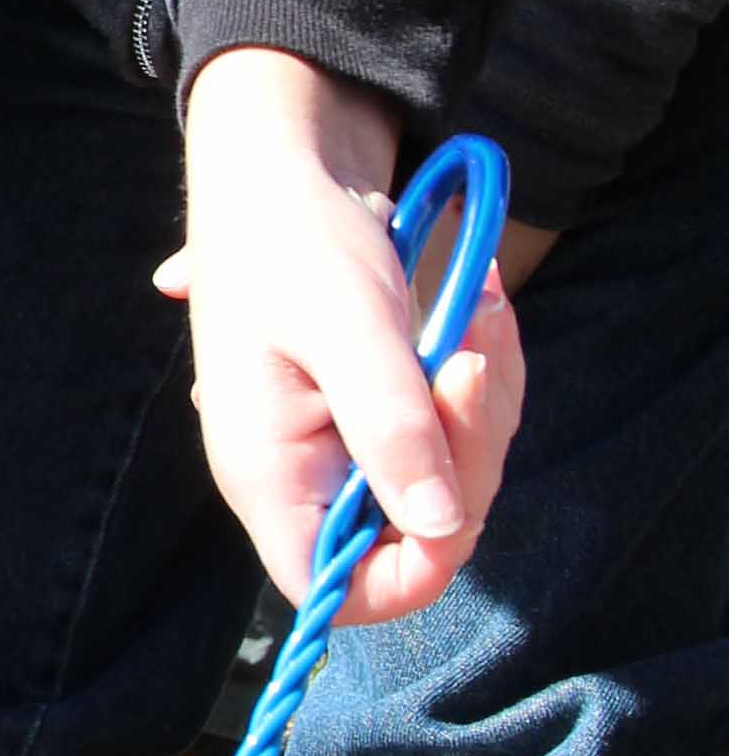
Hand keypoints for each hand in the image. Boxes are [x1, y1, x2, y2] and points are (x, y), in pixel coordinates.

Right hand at [167, 49, 526, 623]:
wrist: (284, 168)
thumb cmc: (293, 237)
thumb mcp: (349, 324)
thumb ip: (390, 428)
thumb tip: (441, 527)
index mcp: (270, 474)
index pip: (334, 588)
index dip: (410, 570)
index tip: (462, 496)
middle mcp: (304, 477)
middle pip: (417, 529)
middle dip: (470, 447)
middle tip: (472, 351)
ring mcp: (343, 446)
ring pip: (452, 476)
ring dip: (486, 397)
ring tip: (472, 307)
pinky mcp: (379, 413)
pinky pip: (456, 429)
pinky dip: (480, 374)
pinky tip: (470, 310)